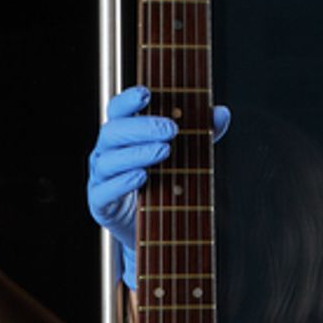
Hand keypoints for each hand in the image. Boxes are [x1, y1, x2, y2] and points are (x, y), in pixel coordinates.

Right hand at [86, 85, 229, 289]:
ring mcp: (101, 178)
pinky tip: (142, 177)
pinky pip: (105, 191)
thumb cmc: (162, 184)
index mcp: (122, 136)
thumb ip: (201, 134)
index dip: (129, 100)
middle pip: (112, 131)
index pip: (118, 110)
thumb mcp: (184, 156)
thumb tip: (221, 113)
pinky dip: (123, 183)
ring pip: (109, 160)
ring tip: (164, 151)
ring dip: (137, 153)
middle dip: (142, 127)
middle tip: (171, 129)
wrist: (152, 229)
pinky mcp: (100, 204)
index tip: (148, 93)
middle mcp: (107, 153)